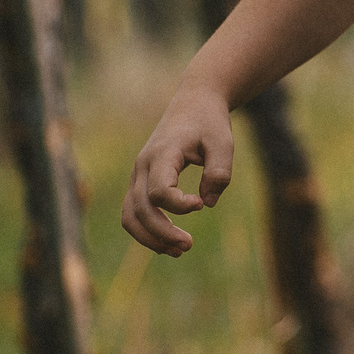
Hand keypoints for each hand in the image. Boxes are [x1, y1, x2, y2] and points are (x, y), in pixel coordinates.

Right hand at [120, 81, 235, 256]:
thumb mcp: (224, 141)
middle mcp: (143, 165)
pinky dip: (147, 230)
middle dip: (162, 233)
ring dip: (150, 238)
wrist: (194, 102)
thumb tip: (207, 203)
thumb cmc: (209, 122)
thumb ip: (219, 171)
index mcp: (163, 153)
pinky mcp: (141, 180)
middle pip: (140, 209)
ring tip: (179, 251)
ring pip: (130, 215)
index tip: (200, 204)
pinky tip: (169, 243)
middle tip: (189, 246)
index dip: (178, 206)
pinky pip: (134, 211)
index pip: (158, 191)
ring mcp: (138, 174)